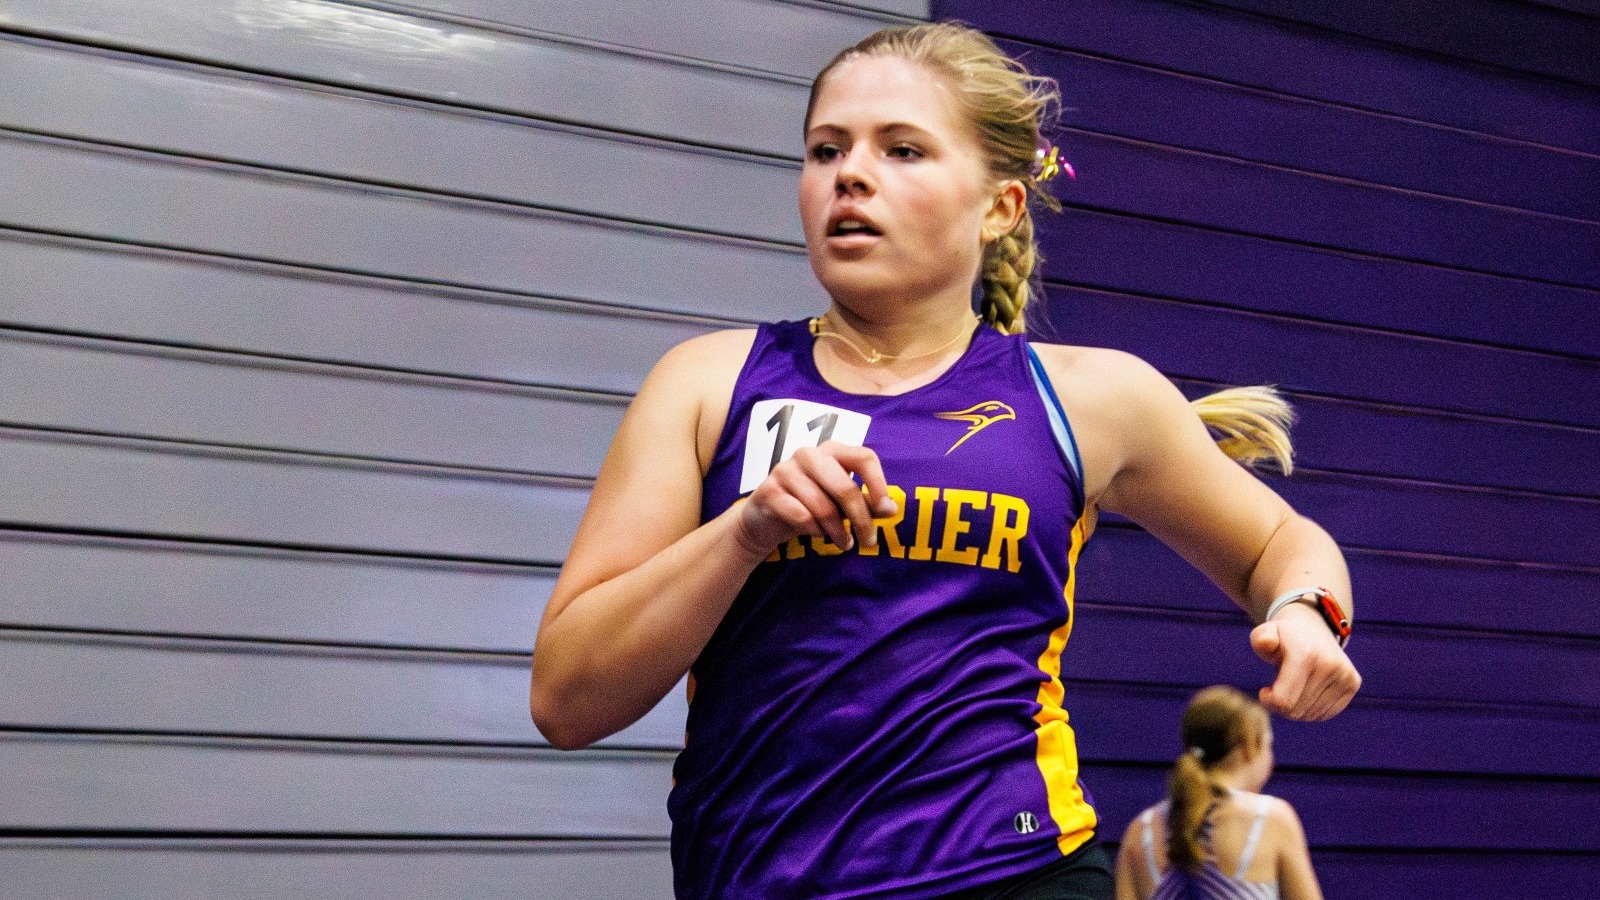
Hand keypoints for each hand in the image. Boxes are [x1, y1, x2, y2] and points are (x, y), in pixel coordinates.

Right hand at [734, 442, 897, 555]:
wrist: (764, 520)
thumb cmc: (810, 506)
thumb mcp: (841, 504)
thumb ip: (866, 504)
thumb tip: (891, 509)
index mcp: (831, 450)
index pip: (863, 457)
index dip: (878, 483)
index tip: (885, 509)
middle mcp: (808, 454)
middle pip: (845, 487)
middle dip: (861, 519)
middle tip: (868, 541)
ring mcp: (785, 470)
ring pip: (823, 506)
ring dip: (838, 531)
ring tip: (843, 543)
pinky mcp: (768, 491)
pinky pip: (801, 516)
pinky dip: (814, 531)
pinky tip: (816, 534)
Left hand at [1250, 602, 1360, 720]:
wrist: (1312, 628)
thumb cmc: (1283, 638)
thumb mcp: (1266, 633)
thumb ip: (1260, 639)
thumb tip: (1266, 644)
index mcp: (1305, 654)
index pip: (1284, 700)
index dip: (1269, 701)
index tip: (1265, 690)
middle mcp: (1330, 664)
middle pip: (1296, 711)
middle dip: (1282, 705)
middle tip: (1279, 688)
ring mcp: (1345, 675)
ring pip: (1311, 715)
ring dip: (1297, 708)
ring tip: (1294, 687)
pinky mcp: (1353, 683)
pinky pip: (1326, 714)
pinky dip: (1312, 709)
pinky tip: (1307, 691)